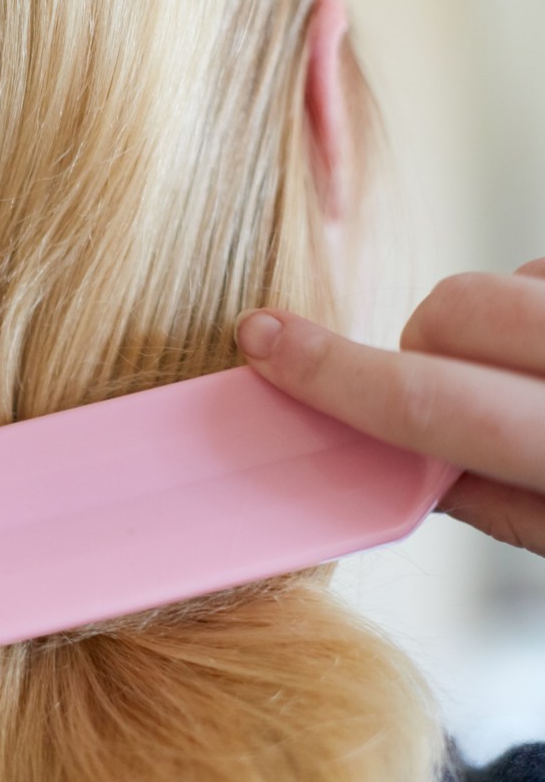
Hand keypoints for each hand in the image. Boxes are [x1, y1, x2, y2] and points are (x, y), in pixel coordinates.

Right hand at [235, 259, 544, 555]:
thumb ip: (495, 504)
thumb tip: (402, 462)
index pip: (424, 402)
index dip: (329, 372)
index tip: (264, 342)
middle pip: (457, 309)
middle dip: (426, 345)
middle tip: (449, 391)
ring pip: (507, 277)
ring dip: (493, 324)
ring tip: (523, 376)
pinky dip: (538, 301)